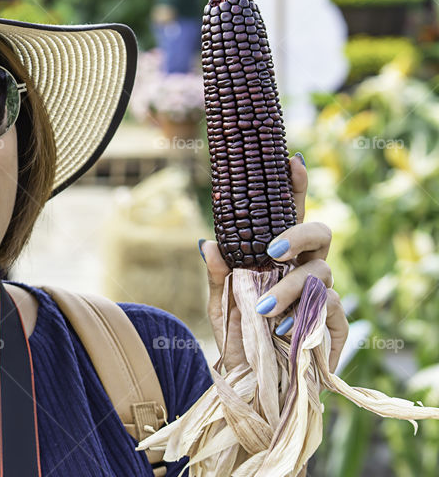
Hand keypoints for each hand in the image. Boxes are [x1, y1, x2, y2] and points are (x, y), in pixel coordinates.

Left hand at [202, 153, 349, 371]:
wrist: (251, 381)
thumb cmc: (238, 336)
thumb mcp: (220, 304)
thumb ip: (218, 274)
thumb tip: (208, 243)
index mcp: (279, 257)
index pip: (290, 214)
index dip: (295, 187)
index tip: (290, 161)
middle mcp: (305, 269)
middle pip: (320, 234)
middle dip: (299, 234)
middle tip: (272, 250)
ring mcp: (323, 296)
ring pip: (321, 274)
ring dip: (288, 289)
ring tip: (259, 309)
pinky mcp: (334, 325)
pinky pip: (330, 309)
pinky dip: (303, 316)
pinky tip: (279, 328)